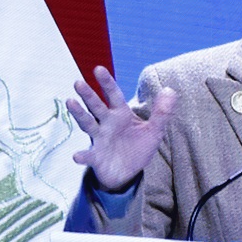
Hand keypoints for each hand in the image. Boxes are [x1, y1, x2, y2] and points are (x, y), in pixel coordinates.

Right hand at [68, 67, 176, 191]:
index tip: (98, 69)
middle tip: (78, 82)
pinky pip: (88, 155)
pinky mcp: (95, 157)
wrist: (128, 172)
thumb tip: (170, 90)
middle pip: (96, 106)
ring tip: (70, 102)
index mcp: (121, 114)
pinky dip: (82, 156)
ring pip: (87, 124)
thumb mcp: (154, 130)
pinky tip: (77, 156)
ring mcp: (99, 139)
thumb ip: (162, 112)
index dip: (107, 83)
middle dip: (88, 95)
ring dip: (79, 114)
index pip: (114, 95)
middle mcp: (106, 123)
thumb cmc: (138, 147)